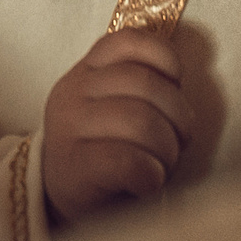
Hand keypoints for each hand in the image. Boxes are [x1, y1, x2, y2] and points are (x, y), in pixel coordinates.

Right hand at [42, 26, 190, 227]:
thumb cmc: (104, 150)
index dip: (165, 58)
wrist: (60, 199)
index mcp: (87, 71)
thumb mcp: (113, 105)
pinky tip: (149, 182)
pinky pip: (129, 161)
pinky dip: (152, 174)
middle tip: (179, 140)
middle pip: (145, 84)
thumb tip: (178, 82)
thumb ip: (138, 84)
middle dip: (178, 115)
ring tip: (163, 164)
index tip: (175, 85)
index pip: (129, 41)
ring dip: (167, 148)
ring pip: (141, 121)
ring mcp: (69, 129)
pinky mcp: (75, 168)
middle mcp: (73, 92)